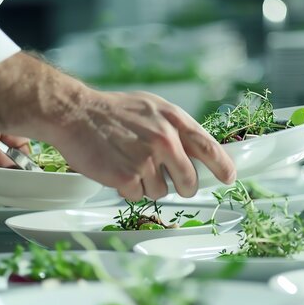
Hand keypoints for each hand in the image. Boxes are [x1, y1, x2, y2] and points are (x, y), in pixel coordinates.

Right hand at [52, 90, 235, 200]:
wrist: (74, 113)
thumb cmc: (112, 111)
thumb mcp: (152, 108)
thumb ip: (175, 128)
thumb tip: (196, 151)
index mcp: (173, 120)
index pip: (209, 148)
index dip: (222, 166)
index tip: (229, 177)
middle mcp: (164, 140)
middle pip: (189, 180)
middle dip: (182, 186)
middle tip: (171, 182)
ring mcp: (145, 160)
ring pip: (161, 192)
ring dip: (148, 185)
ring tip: (130, 165)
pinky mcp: (126, 177)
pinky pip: (137, 196)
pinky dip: (128, 189)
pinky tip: (117, 171)